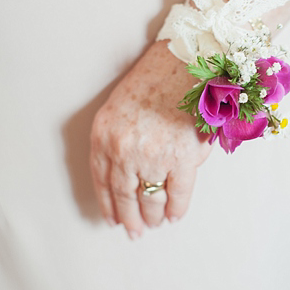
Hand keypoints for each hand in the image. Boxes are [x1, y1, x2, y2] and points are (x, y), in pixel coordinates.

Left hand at [90, 41, 211, 238]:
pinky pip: (177, 194)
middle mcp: (123, 150)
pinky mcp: (182, 159)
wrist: (187, 58)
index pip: (102, 180)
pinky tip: (174, 216)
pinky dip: (176, 209)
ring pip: (150, 199)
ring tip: (155, 224)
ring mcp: (152, 157)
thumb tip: (133, 175)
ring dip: (152, 216)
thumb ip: (120, 141)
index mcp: (104, 135)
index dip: (108, 204)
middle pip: (124, 195)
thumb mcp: (121, 107)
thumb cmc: (156, 77)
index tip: (113, 218)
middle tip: (135, 231)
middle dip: (130, 218)